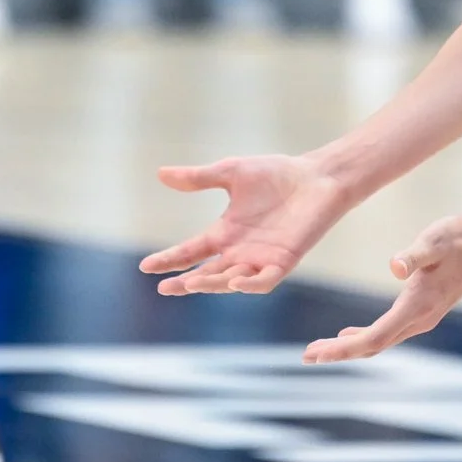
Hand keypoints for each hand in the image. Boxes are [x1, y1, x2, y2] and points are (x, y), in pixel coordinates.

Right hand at [140, 153, 351, 295]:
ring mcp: (261, 259)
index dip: (170, 260)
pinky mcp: (284, 261)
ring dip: (211, 284)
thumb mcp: (230, 173)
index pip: (191, 251)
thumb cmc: (275, 174)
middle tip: (164, 288)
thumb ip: (198, 178)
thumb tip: (160, 174)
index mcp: (225, 232)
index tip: (146, 267)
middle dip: (185, 282)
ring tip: (190, 284)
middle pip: (207, 273)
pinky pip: (264, 281)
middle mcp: (240, 251)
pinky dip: (250, 285)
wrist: (315, 177)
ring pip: (231, 281)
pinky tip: (235, 282)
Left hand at [303, 207, 461, 363]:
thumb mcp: (434, 240)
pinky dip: (364, 336)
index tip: (317, 354)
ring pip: (379, 341)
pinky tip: (348, 332)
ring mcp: (422, 317)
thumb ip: (414, 255)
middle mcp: (419, 319)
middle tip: (307, 356)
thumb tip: (395, 267)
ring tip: (320, 349)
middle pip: (372, 346)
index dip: (343, 349)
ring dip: (348, 346)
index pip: (373, 338)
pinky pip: (387, 332)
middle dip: (339, 352)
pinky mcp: (423, 309)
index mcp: (417, 306)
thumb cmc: (460, 237)